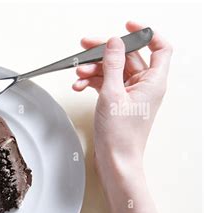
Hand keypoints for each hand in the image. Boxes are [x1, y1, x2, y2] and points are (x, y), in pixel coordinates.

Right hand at [72, 21, 172, 174]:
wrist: (115, 160)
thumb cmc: (120, 135)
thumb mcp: (112, 94)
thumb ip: (112, 64)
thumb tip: (114, 42)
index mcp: (153, 81)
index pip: (159, 47)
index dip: (145, 33)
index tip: (126, 26)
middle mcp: (145, 86)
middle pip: (128, 58)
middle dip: (105, 52)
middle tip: (86, 46)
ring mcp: (131, 95)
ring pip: (113, 71)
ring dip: (94, 69)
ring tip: (78, 73)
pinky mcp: (119, 102)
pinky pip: (106, 84)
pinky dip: (92, 82)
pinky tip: (79, 85)